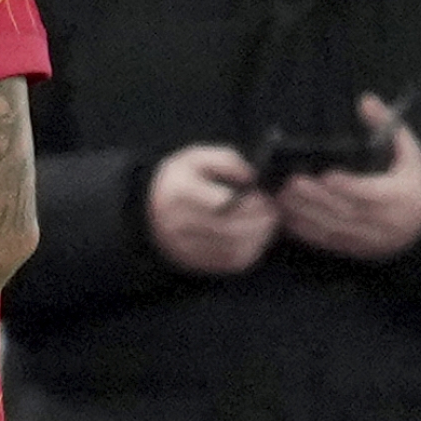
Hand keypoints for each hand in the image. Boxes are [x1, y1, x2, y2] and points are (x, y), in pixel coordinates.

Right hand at [147, 145, 278, 273]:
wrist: (149, 209)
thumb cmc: (181, 180)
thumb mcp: (197, 158)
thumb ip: (227, 161)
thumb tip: (252, 177)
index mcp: (178, 193)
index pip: (220, 203)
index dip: (247, 201)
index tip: (259, 194)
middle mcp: (178, 223)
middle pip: (229, 229)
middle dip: (258, 220)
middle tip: (271, 210)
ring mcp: (185, 247)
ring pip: (233, 248)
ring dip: (258, 237)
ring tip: (267, 222)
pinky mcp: (195, 262)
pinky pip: (231, 262)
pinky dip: (251, 250)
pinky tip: (256, 236)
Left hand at [277, 92, 420, 259]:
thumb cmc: (411, 185)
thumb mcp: (410, 154)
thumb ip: (388, 126)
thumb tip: (365, 99)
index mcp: (400, 198)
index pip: (372, 194)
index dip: (349, 187)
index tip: (327, 175)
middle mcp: (383, 223)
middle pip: (346, 212)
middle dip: (316, 198)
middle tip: (291, 181)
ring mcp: (365, 239)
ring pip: (331, 228)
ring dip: (303, 213)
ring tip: (280, 194)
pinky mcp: (351, 249)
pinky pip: (324, 241)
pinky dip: (303, 229)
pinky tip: (284, 214)